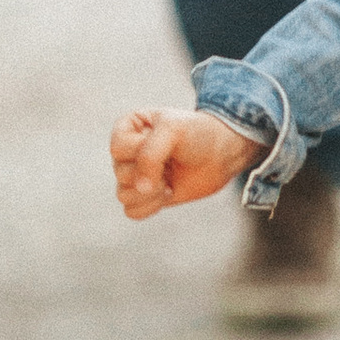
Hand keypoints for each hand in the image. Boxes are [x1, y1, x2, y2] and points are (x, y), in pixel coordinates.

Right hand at [110, 106, 261, 221]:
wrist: (222, 152)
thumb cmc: (197, 134)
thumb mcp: (173, 129)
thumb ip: (150, 155)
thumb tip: (140, 189)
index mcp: (128, 128)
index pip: (118, 149)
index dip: (140, 151)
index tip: (164, 143)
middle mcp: (127, 152)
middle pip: (121, 174)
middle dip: (150, 173)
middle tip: (171, 164)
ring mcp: (135, 175)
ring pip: (123, 195)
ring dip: (151, 192)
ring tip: (169, 180)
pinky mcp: (146, 196)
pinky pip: (132, 211)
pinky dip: (151, 206)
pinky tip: (169, 191)